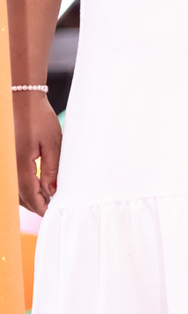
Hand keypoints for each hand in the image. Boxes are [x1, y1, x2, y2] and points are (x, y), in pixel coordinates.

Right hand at [14, 94, 60, 214]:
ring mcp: (6, 163)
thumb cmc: (39, 118)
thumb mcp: (53, 143)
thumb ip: (52, 169)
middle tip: (55, 207)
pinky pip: (14, 181)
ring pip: (16, 191)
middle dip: (38, 205)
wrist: (22, 100)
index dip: (43, 207)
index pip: (30, 196)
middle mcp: (9, 167)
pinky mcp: (8, 160)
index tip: (55, 213)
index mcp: (20, 164)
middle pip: (21, 197)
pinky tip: (39, 187)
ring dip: (31, 197)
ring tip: (50, 197)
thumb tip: (52, 191)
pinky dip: (25, 188)